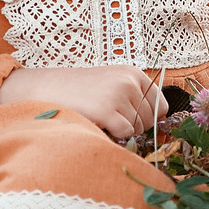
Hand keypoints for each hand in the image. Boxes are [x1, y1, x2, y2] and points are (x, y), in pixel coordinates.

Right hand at [0, 65, 158, 141]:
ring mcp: (119, 94)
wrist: (47, 88)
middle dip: (135, 127)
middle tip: (111, 121)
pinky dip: (114, 136)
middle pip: (151, 119)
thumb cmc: (79, 91)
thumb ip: (134, 98)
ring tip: (101, 119)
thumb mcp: (112, 85)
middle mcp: (130, 81)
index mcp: (134, 73)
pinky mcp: (107, 110)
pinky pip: (125, 133)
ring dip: (121, 131)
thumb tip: (159, 124)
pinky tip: (99, 125)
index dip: (149, 118)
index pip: (161, 105)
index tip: (132, 121)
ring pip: (138, 128)